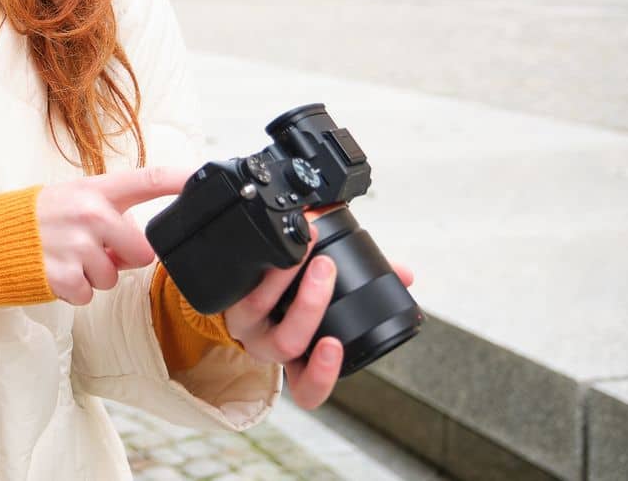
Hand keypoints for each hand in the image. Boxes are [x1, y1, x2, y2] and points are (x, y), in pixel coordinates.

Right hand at [35, 166, 192, 306]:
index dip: (179, 178)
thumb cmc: (36, 220)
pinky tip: (56, 272)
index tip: (204, 176)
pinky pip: (89, 294)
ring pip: (113, 277)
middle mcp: (89, 213)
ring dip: (93, 276)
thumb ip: (108, 215)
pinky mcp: (62, 274)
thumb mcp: (71, 200)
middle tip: (93, 249)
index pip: (145, 179)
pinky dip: (74, 291)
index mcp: (94, 190)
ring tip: (66, 258)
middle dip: (123, 258)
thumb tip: (136, 248)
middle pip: (142, 250)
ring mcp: (76, 244)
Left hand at [223, 220, 415, 409]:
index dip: (321, 375)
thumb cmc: (292, 294)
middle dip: (309, 304)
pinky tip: (271, 239)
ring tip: (303, 245)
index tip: (333, 344)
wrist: (242, 275)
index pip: (307, 389)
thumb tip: (406, 275)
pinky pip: (233, 282)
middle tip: (327, 267)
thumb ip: (367, 287)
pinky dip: (254, 260)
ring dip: (281, 277)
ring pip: (255, 308)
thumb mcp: (332, 299)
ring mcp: (241, 319)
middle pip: (286, 342)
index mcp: (297, 356)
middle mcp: (267, 343)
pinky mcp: (221, 292)